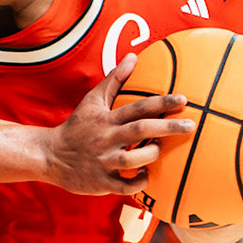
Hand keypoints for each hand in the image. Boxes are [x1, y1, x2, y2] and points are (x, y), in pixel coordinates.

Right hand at [39, 54, 192, 195]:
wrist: (51, 155)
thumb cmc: (78, 126)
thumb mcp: (93, 100)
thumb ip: (114, 80)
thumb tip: (133, 56)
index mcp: (106, 118)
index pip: (137, 107)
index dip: (161, 103)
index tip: (183, 100)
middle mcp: (106, 138)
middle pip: (140, 130)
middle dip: (168, 128)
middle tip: (191, 126)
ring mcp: (103, 161)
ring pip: (133, 159)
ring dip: (152, 154)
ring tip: (160, 149)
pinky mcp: (101, 182)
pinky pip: (125, 186)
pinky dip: (139, 182)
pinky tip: (146, 175)